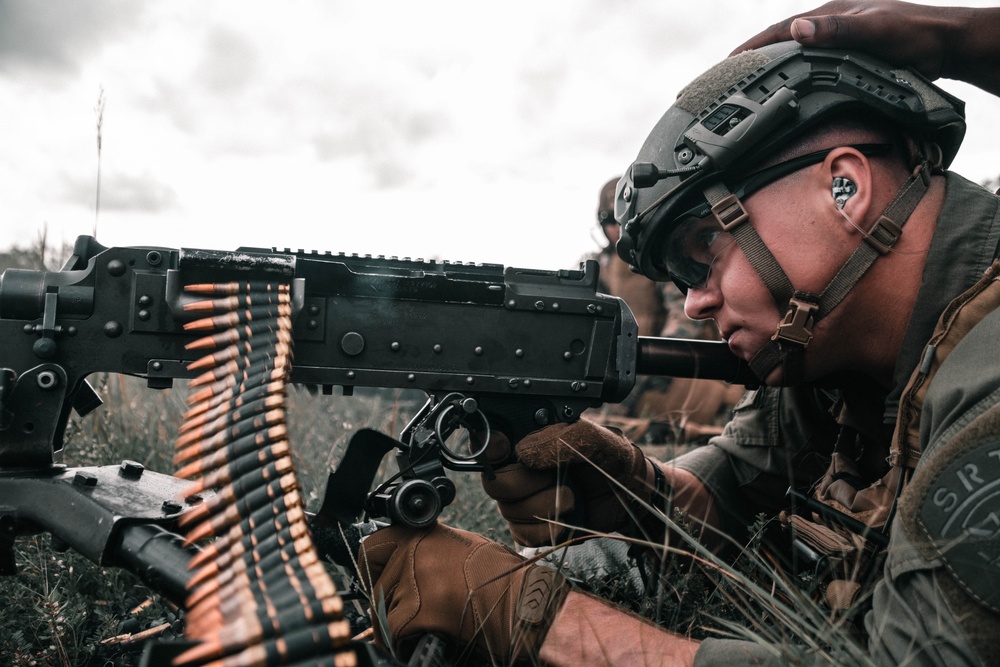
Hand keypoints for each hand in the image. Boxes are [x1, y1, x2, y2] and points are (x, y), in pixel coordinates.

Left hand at [356, 522, 569, 664]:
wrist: (520, 601)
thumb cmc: (500, 577)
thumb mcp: (458, 547)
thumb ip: (425, 552)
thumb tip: (398, 567)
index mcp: (422, 534)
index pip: (372, 546)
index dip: (371, 568)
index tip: (374, 581)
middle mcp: (413, 553)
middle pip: (375, 585)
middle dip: (385, 604)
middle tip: (405, 613)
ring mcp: (413, 581)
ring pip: (382, 611)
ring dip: (395, 625)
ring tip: (423, 626)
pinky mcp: (416, 611)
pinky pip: (392, 633)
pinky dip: (402, 643)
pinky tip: (423, 639)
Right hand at [480, 420, 654, 546]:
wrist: (631, 493)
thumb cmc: (611, 457)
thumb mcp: (592, 437)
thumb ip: (557, 439)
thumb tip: (522, 454)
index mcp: (526, 441)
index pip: (488, 443)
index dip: (489, 449)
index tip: (504, 450)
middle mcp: (518, 470)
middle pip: (495, 483)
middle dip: (527, 485)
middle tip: (558, 480)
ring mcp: (524, 499)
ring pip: (509, 511)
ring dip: (545, 508)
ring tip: (573, 498)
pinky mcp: (534, 526)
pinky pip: (521, 535)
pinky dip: (546, 531)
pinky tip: (567, 520)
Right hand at [731, 1, 999, 96]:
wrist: (949, 45)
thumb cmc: (917, 35)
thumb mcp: (876, 30)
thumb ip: (839, 28)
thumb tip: (798, 27)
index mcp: (830, 15)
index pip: (778, 31)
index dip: (750, 48)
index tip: (725, 64)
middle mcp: (830, 26)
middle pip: (782, 42)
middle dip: (752, 59)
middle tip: (727, 81)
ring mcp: (839, 41)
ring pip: (795, 56)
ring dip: (771, 70)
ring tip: (750, 91)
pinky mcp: (849, 57)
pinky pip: (811, 68)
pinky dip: (793, 78)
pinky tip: (790, 93)